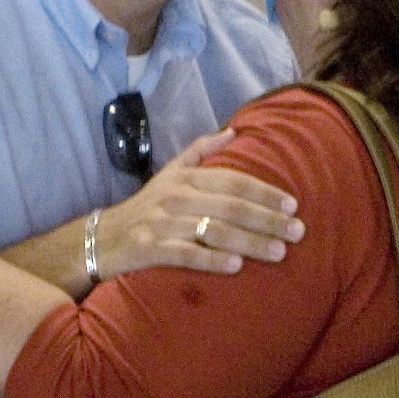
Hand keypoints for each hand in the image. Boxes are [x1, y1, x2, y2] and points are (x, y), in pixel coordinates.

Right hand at [91, 130, 305, 277]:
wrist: (100, 238)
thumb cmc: (145, 207)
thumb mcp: (170, 173)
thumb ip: (201, 150)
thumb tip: (234, 130)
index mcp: (186, 177)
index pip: (233, 181)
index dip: (265, 191)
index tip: (293, 204)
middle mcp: (176, 197)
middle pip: (231, 207)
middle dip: (268, 219)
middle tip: (298, 232)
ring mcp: (162, 223)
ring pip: (214, 231)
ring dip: (250, 242)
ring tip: (279, 252)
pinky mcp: (149, 249)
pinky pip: (186, 254)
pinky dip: (212, 260)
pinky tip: (236, 267)